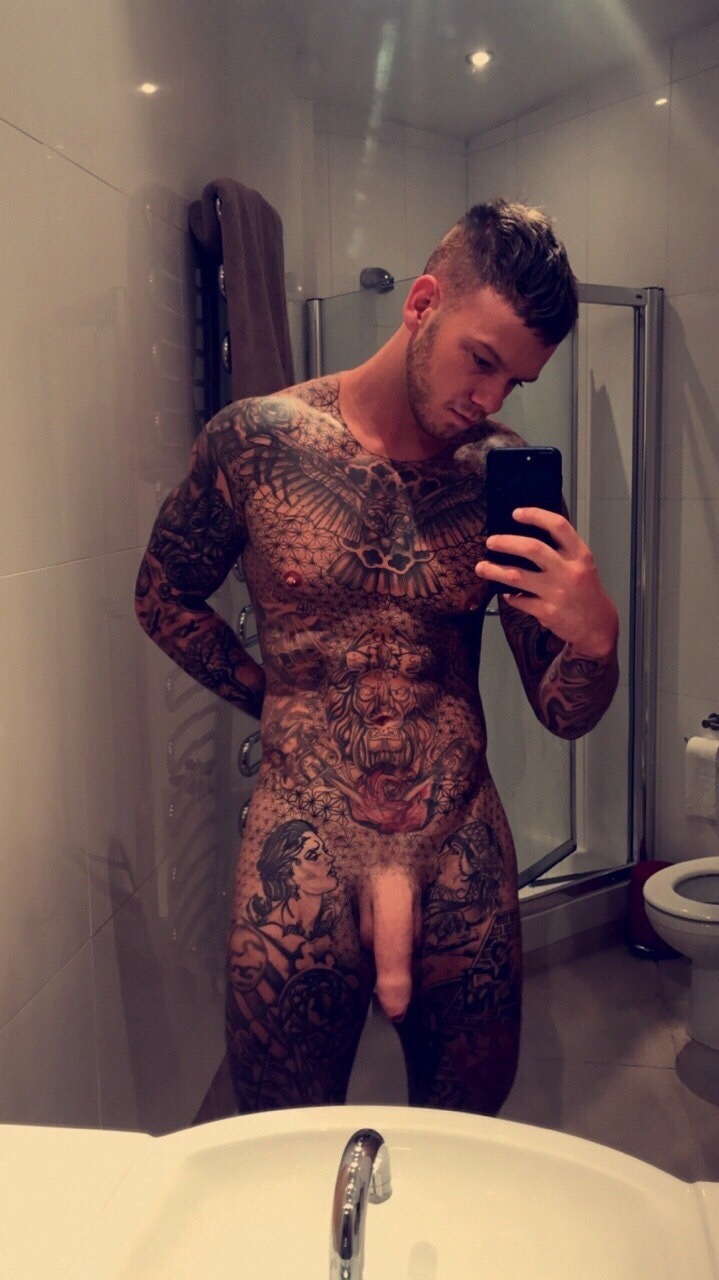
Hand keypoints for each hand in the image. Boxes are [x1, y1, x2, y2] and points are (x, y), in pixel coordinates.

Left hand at [475, 507, 618, 658]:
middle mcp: (569, 571)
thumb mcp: (582, 565)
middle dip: (507, 542)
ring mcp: (558, 592)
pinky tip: (506, 594)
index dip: (536, 515)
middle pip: (533, 548)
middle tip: (491, 542)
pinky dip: (510, 596)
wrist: (597, 624)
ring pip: (517, 576)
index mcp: (579, 555)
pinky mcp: (548, 612)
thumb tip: (525, 537)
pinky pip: (520, 600)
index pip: (558, 526)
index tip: (516, 513)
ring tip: (482, 567)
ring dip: (495, 570)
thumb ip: (561, 551)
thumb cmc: (586, 591)